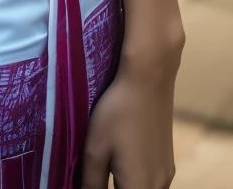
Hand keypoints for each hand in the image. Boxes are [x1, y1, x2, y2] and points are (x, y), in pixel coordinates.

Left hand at [81, 48, 181, 188]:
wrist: (149, 81)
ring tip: (106, 175)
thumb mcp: (95, 149)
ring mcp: (166, 175)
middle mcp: (158, 187)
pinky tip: (122, 167)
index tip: (92, 182)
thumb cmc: (118, 113)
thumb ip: (91, 182)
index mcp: (138, 188)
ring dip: (126, 186)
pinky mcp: (168, 162)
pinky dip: (137, 182)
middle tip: (95, 179)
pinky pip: (152, 184)